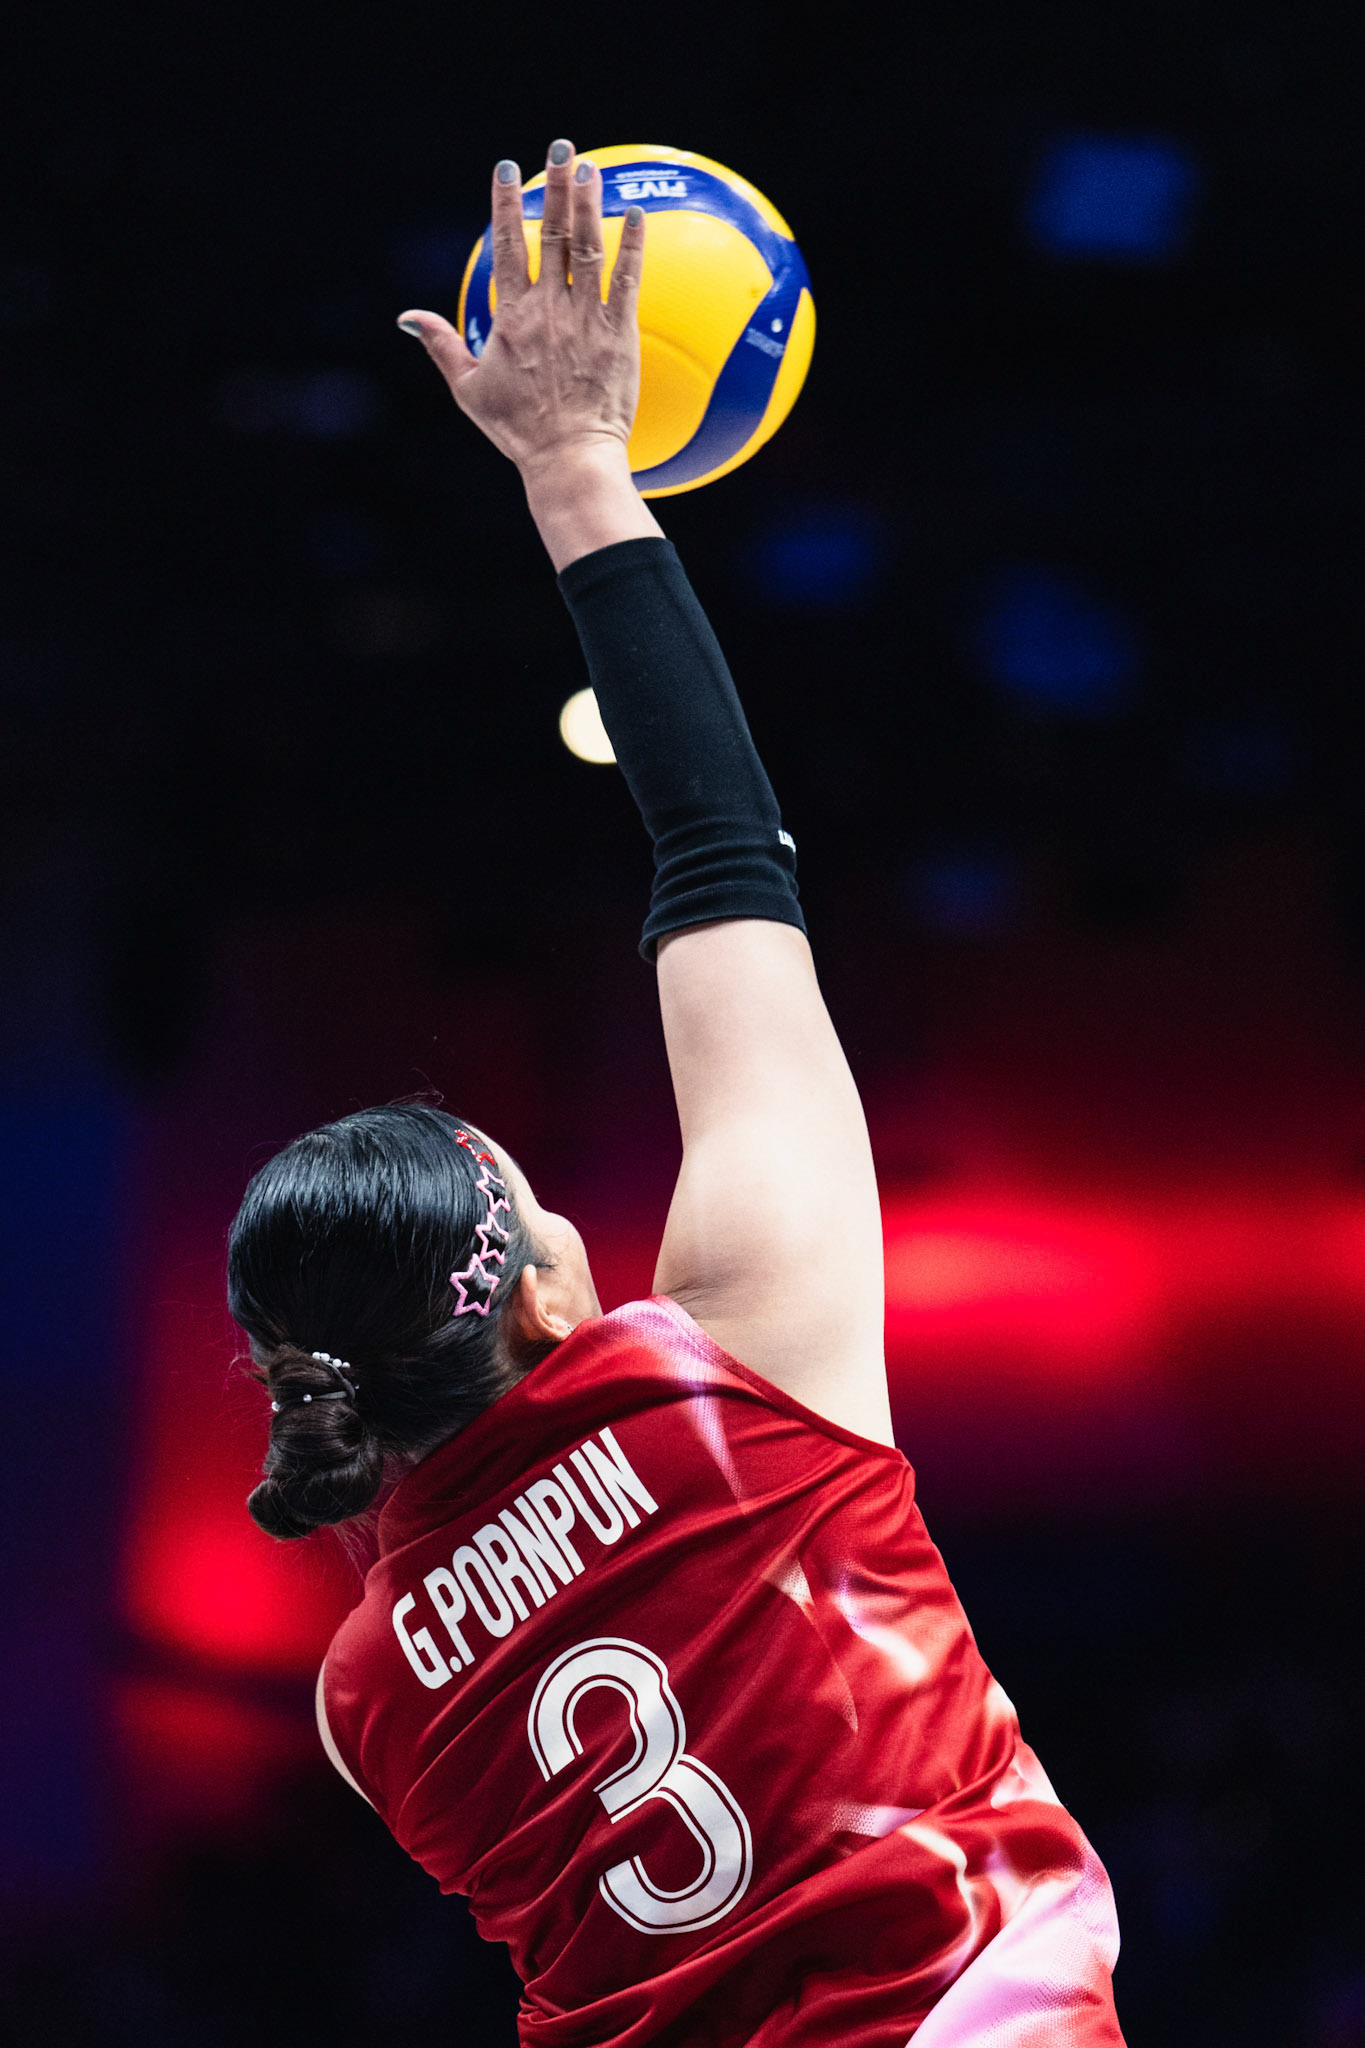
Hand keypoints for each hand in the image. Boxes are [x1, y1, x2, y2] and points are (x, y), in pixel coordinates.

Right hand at [397, 140, 645, 480]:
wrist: (568, 457)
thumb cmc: (519, 431)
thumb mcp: (469, 389)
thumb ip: (441, 345)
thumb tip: (406, 318)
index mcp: (512, 318)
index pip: (508, 247)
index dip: (505, 205)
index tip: (506, 170)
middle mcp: (548, 310)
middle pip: (553, 234)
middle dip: (555, 186)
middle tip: (561, 148)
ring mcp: (585, 319)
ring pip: (589, 248)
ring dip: (589, 204)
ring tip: (590, 169)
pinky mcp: (618, 334)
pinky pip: (627, 280)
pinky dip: (632, 245)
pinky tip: (636, 214)